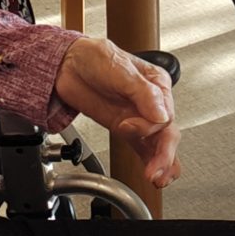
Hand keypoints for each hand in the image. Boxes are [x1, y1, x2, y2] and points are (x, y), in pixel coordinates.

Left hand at [55, 35, 182, 187]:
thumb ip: (142, 93)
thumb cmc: (94, 58)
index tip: (129, 126)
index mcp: (157, 84)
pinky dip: (151, 162)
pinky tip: (156, 175)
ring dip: (162, 162)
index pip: (165, 112)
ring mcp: (139, 118)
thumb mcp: (119, 69)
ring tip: (158, 178)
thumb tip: (161, 114)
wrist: (67, 65)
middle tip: (155, 171)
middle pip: (167, 132)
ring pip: (159, 143)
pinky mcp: (126, 129)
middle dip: (163, 153)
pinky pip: (144, 148)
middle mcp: (152, 103)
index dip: (149, 125)